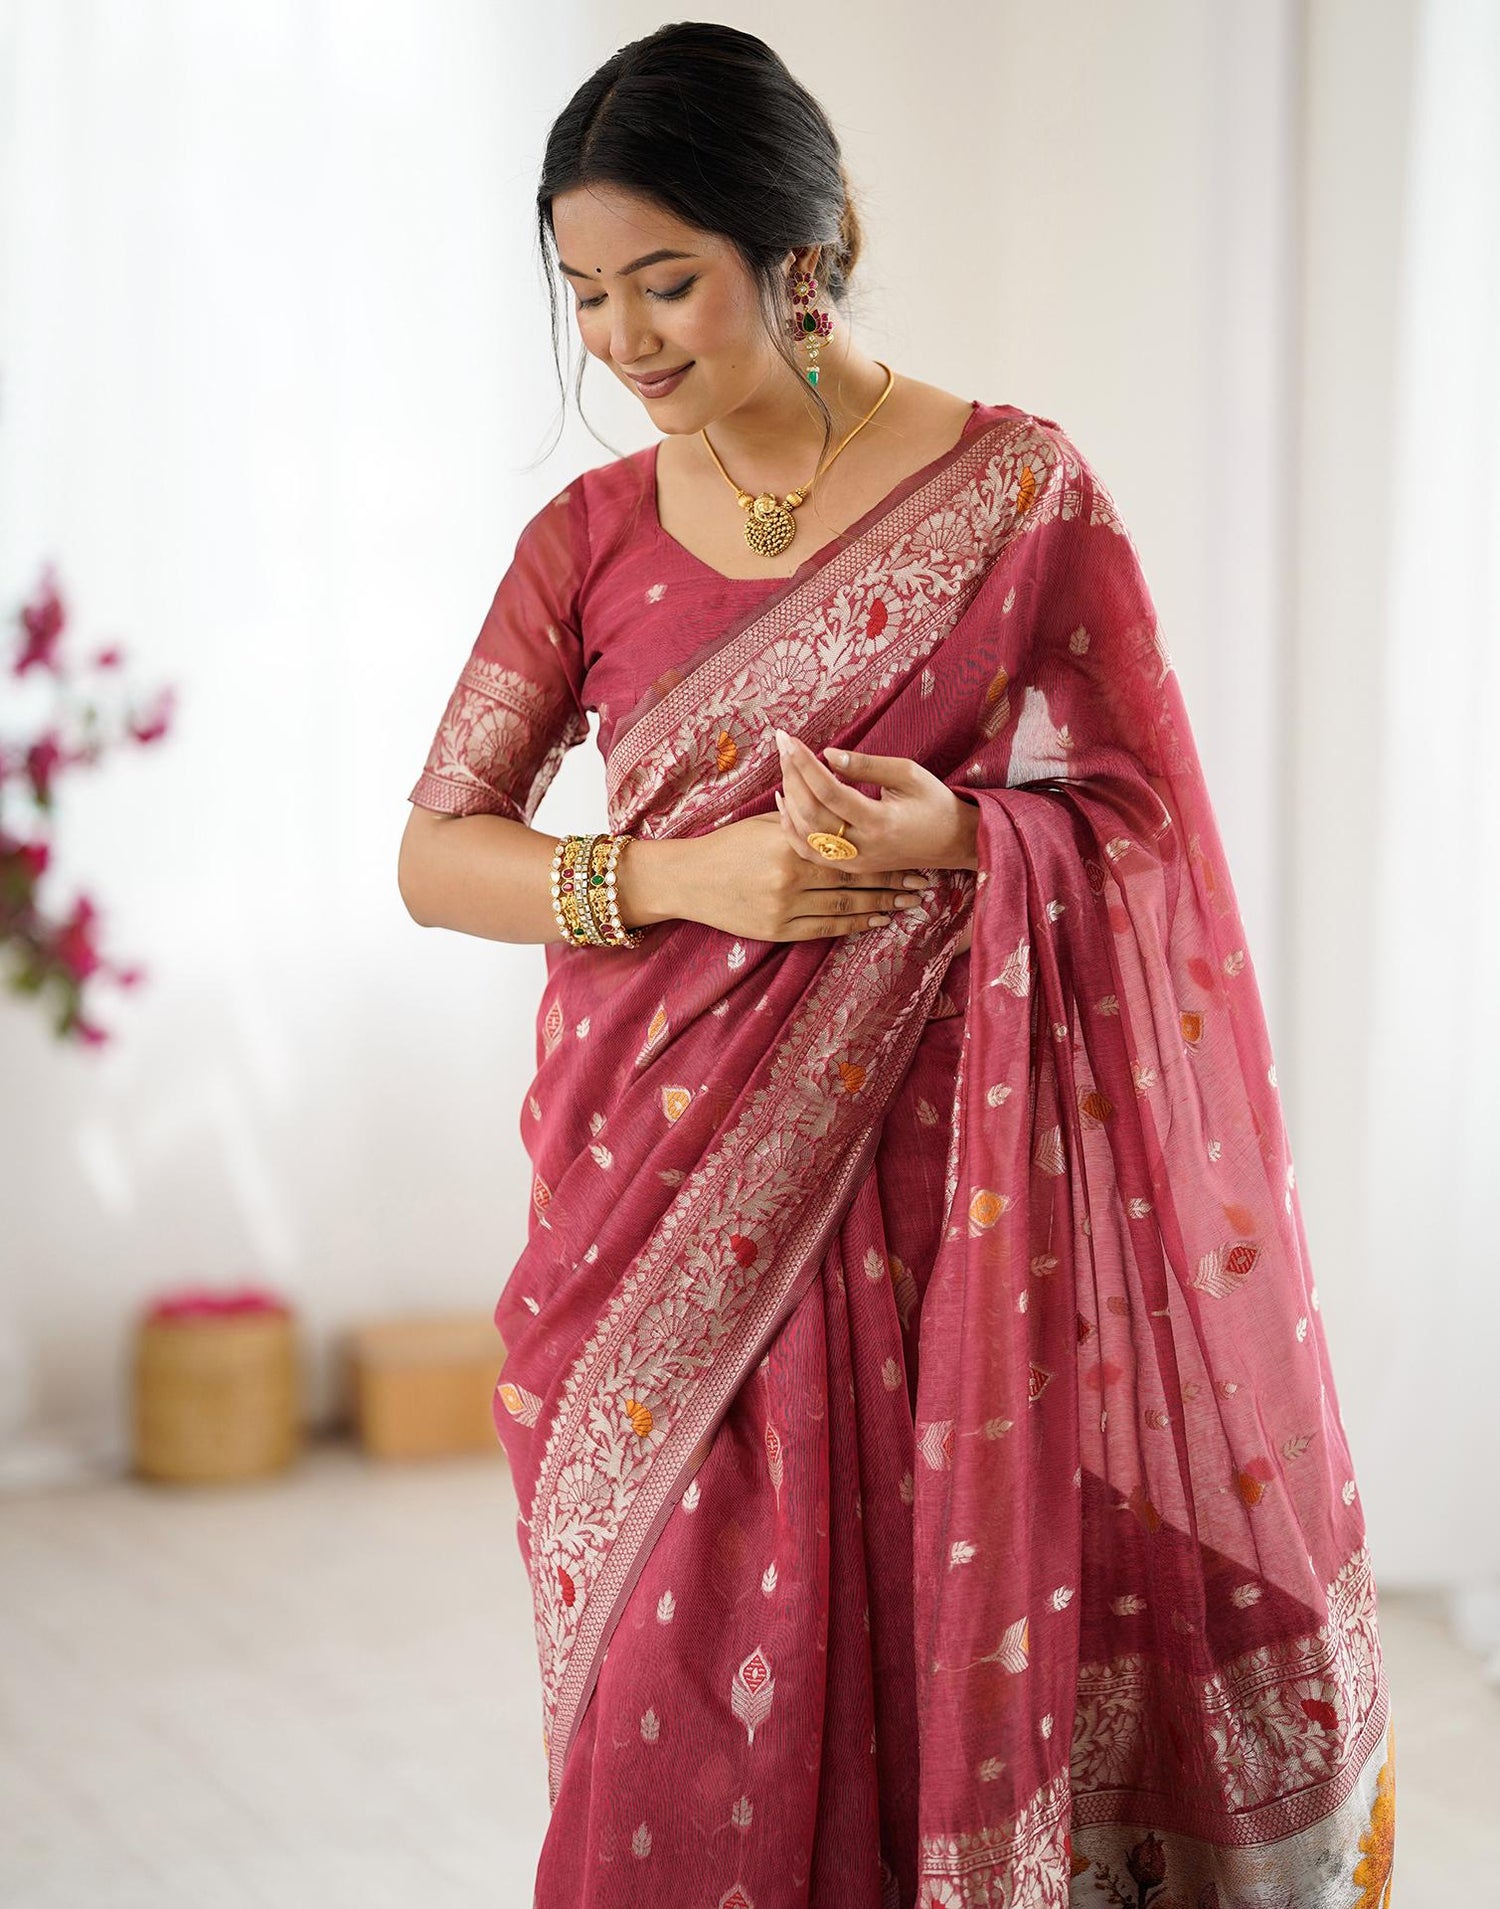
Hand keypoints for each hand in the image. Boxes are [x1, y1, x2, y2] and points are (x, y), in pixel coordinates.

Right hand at [665, 812, 936, 943]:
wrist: (687, 880)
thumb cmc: (726, 845)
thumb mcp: (764, 823)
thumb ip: (802, 818)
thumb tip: (834, 798)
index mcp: (792, 844)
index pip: (849, 851)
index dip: (884, 858)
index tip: (913, 859)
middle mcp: (792, 877)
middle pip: (855, 880)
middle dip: (893, 884)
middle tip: (923, 885)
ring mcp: (785, 907)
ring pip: (846, 907)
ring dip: (881, 906)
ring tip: (909, 904)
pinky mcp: (778, 930)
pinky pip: (826, 928)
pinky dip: (855, 924)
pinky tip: (876, 920)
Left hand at [772, 729, 977, 873]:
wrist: (953, 842)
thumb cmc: (933, 801)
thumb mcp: (907, 773)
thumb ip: (865, 765)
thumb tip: (825, 754)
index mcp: (880, 821)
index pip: (829, 790)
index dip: (804, 764)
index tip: (789, 739)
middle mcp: (863, 847)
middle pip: (810, 811)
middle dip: (791, 775)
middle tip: (782, 745)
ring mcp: (854, 862)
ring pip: (804, 834)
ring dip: (789, 798)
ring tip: (786, 766)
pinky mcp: (850, 868)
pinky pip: (809, 853)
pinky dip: (791, 828)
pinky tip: (784, 802)